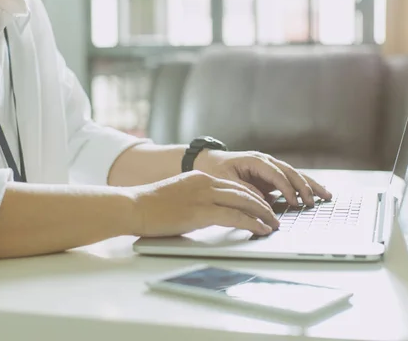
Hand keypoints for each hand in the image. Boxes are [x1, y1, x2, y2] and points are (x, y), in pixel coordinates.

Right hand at [128, 171, 278, 236]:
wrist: (132, 206)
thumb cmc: (149, 206)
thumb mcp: (177, 196)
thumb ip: (196, 200)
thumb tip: (212, 214)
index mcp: (199, 177)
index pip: (233, 185)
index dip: (251, 196)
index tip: (262, 206)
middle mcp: (205, 182)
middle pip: (243, 191)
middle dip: (263, 205)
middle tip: (275, 216)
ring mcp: (203, 196)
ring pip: (244, 202)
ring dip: (263, 215)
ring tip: (274, 225)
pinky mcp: (201, 212)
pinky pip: (235, 216)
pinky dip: (252, 223)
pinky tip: (261, 230)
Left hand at [195, 150, 331, 206]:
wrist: (209, 162)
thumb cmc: (215, 170)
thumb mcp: (225, 180)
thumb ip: (243, 189)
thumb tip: (261, 199)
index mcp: (254, 160)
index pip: (276, 173)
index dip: (286, 187)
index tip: (294, 201)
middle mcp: (265, 162)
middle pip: (290, 172)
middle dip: (304, 186)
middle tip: (314, 201)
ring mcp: (269, 168)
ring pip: (294, 175)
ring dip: (310, 185)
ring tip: (326, 195)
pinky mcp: (270, 176)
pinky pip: (290, 181)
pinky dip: (303, 187)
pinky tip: (316, 194)